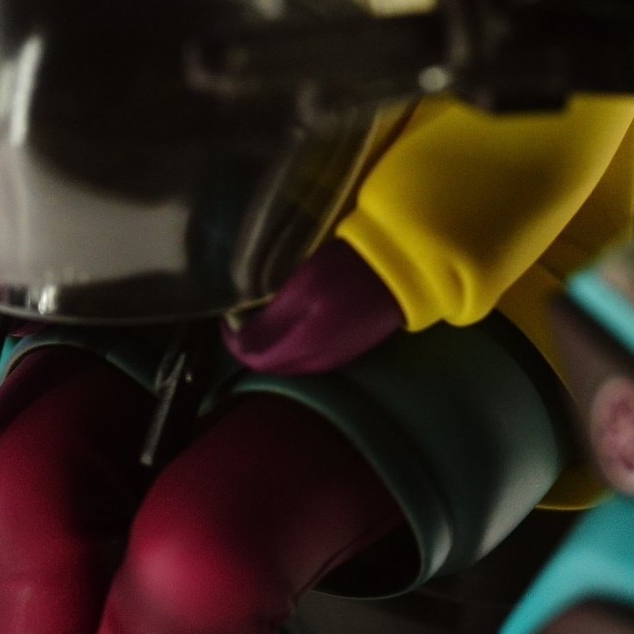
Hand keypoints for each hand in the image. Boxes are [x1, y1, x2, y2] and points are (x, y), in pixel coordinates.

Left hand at [221, 238, 402, 374]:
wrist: (405, 269)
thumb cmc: (348, 271)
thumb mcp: (303, 287)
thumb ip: (271, 322)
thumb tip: (239, 344)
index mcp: (304, 348)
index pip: (254, 358)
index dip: (233, 339)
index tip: (228, 313)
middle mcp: (319, 362)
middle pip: (272, 363)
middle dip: (251, 343)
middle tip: (243, 312)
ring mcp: (338, 357)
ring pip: (292, 361)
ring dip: (273, 343)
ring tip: (265, 312)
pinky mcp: (352, 346)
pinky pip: (311, 354)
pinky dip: (294, 341)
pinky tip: (296, 318)